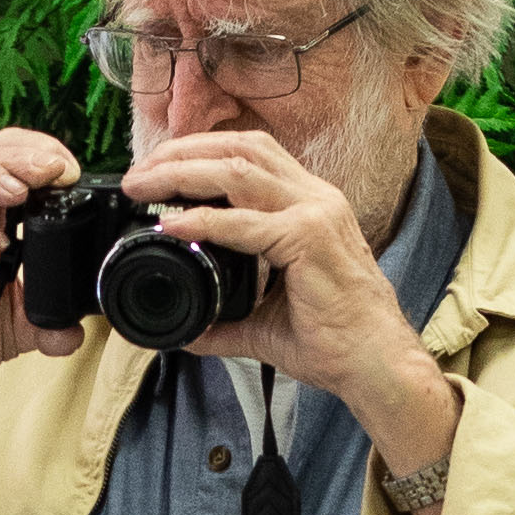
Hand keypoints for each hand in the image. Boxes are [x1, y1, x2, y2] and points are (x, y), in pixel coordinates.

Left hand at [124, 125, 453, 461]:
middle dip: (182, 153)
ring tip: (145, 185)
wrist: (375, 366)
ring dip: (184, 173)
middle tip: (138, 174)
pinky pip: (246, 224)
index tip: (158, 172)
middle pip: (240, 148)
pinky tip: (173, 224)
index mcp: (308, 204)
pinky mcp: (310, 239)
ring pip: (238, 170)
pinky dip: (204, 221)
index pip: (250, 155)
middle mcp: (315, 198)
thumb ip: (226, 320)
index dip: (201, 154)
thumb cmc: (334, 341)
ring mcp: (316, 213)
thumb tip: (188, 331)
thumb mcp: (266, 323)